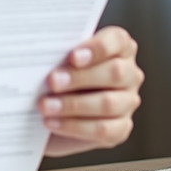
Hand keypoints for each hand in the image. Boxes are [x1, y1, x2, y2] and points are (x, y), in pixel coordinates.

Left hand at [41, 26, 143, 157]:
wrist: (46, 111)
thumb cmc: (53, 76)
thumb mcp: (54, 61)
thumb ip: (56, 53)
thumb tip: (42, 53)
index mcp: (117, 48)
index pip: (118, 40)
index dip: (99, 47)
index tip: (73, 56)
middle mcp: (128, 74)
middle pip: (115, 72)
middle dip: (80, 77)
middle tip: (52, 81)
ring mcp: (127, 102)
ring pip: (109, 103)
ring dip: (73, 105)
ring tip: (46, 105)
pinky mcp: (120, 128)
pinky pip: (104, 129)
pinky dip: (75, 126)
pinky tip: (53, 122)